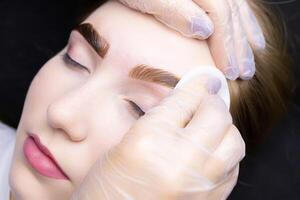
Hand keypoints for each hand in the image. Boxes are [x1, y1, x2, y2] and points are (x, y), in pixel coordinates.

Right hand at [72, 73, 244, 199]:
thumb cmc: (107, 185)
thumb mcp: (125, 143)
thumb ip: (160, 119)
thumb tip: (188, 99)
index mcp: (150, 140)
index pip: (185, 99)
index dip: (197, 84)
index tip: (204, 79)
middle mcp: (179, 161)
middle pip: (215, 115)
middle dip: (211, 102)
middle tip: (204, 100)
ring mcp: (199, 184)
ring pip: (234, 141)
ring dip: (223, 128)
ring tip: (209, 127)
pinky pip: (233, 168)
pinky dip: (225, 153)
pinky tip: (211, 152)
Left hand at [118, 0, 265, 79]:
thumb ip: (175, 11)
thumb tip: (206, 30)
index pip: (219, 15)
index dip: (226, 44)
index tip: (229, 70)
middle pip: (231, 13)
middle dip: (238, 45)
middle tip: (244, 73)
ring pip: (236, 8)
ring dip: (245, 33)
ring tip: (252, 56)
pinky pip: (231, 3)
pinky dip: (241, 19)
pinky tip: (248, 30)